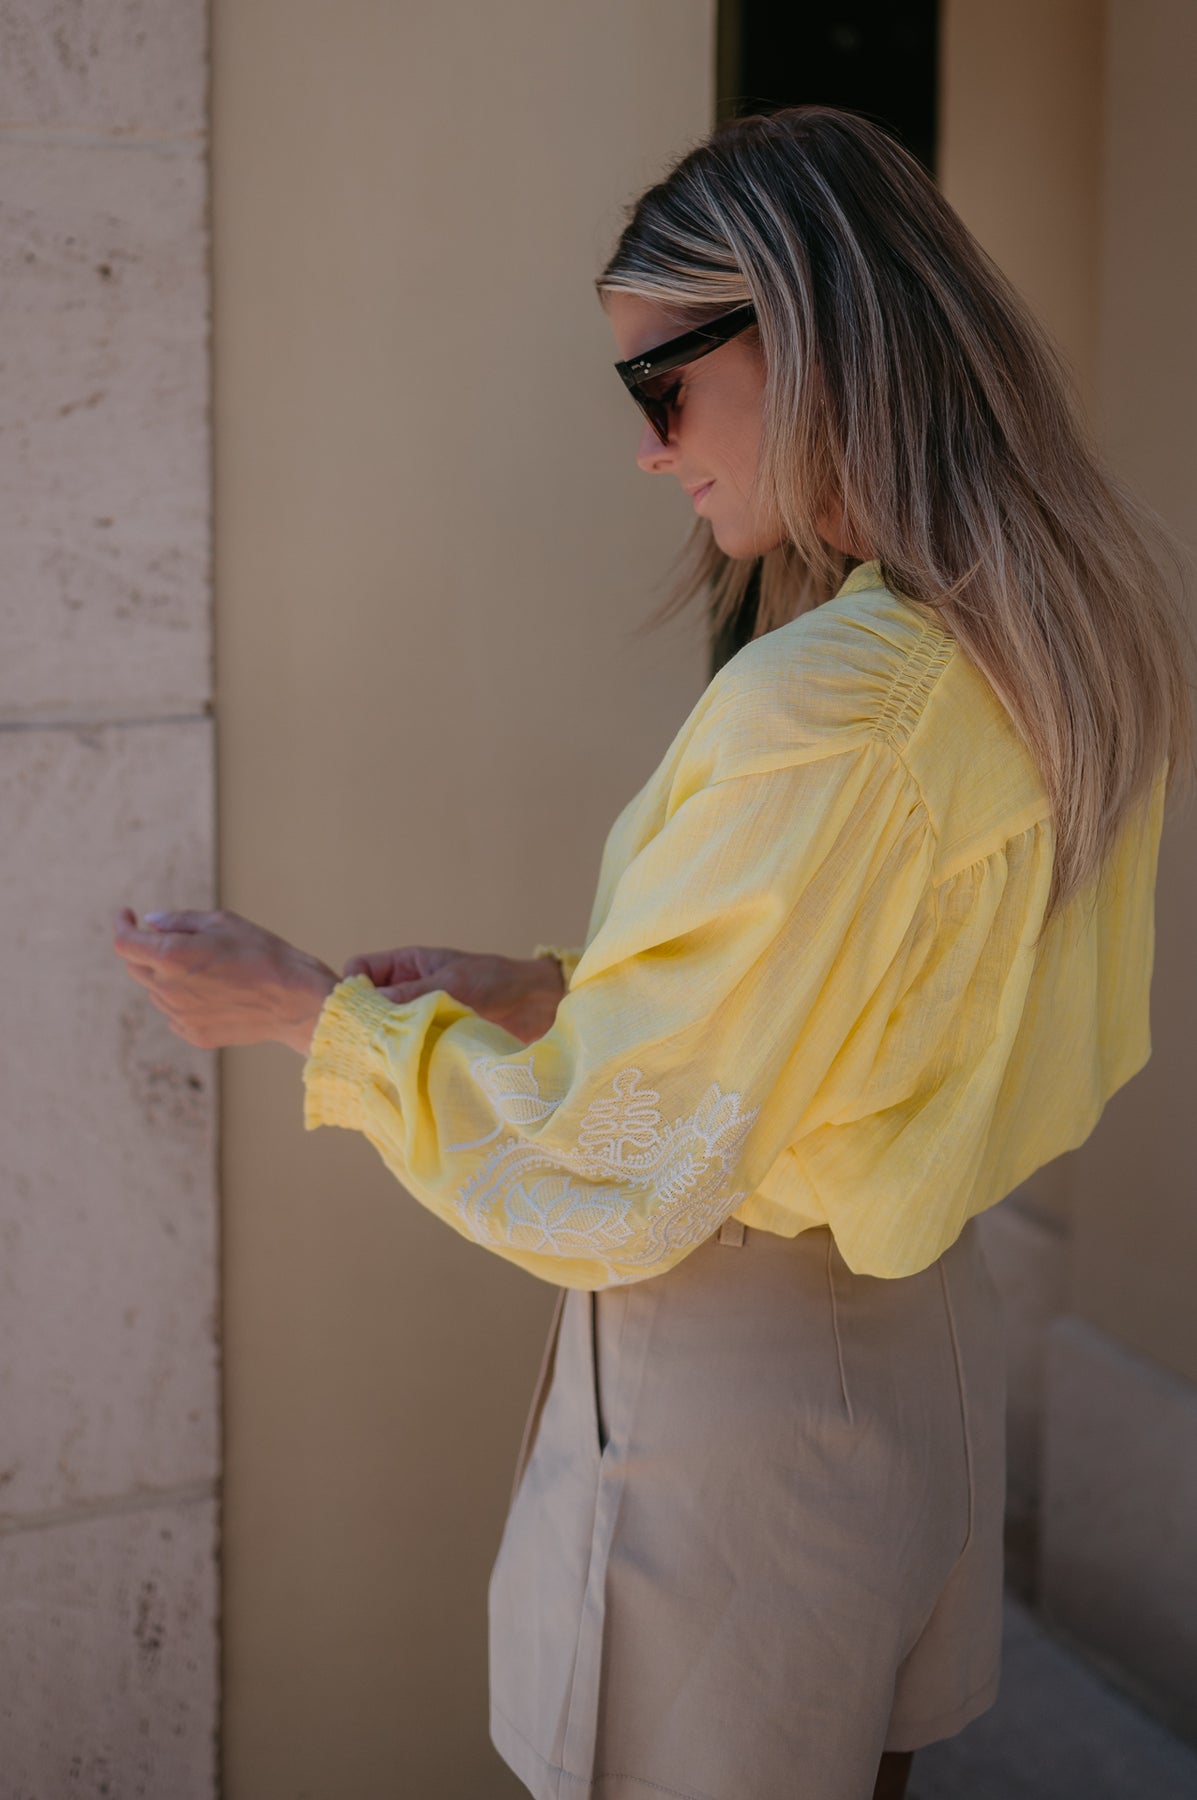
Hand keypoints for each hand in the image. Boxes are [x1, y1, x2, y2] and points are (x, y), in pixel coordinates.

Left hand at [112, 907, 339, 1054]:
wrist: (295, 1001)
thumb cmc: (263, 954)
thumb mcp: (223, 922)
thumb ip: (180, 921)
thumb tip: (151, 923)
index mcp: (172, 957)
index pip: (125, 944)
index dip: (123, 926)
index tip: (128, 916)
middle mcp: (168, 989)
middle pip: (135, 968)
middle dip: (145, 950)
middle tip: (175, 939)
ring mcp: (180, 1016)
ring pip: (156, 991)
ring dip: (167, 976)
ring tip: (207, 968)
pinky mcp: (194, 1034)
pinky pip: (174, 1014)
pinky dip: (183, 1000)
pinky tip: (215, 992)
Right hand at [342, 944, 565, 1044]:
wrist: (536, 1005)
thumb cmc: (497, 981)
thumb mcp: (453, 982)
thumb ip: (414, 993)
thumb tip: (371, 1005)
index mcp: (407, 964)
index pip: (360, 969)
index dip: (353, 986)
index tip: (357, 1010)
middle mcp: (406, 989)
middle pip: (365, 1002)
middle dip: (362, 1019)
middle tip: (362, 1043)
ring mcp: (416, 1016)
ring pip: (382, 1028)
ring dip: (382, 1041)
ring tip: (381, 1060)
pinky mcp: (428, 1040)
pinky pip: (402, 1046)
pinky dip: (399, 1056)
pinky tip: (399, 1069)